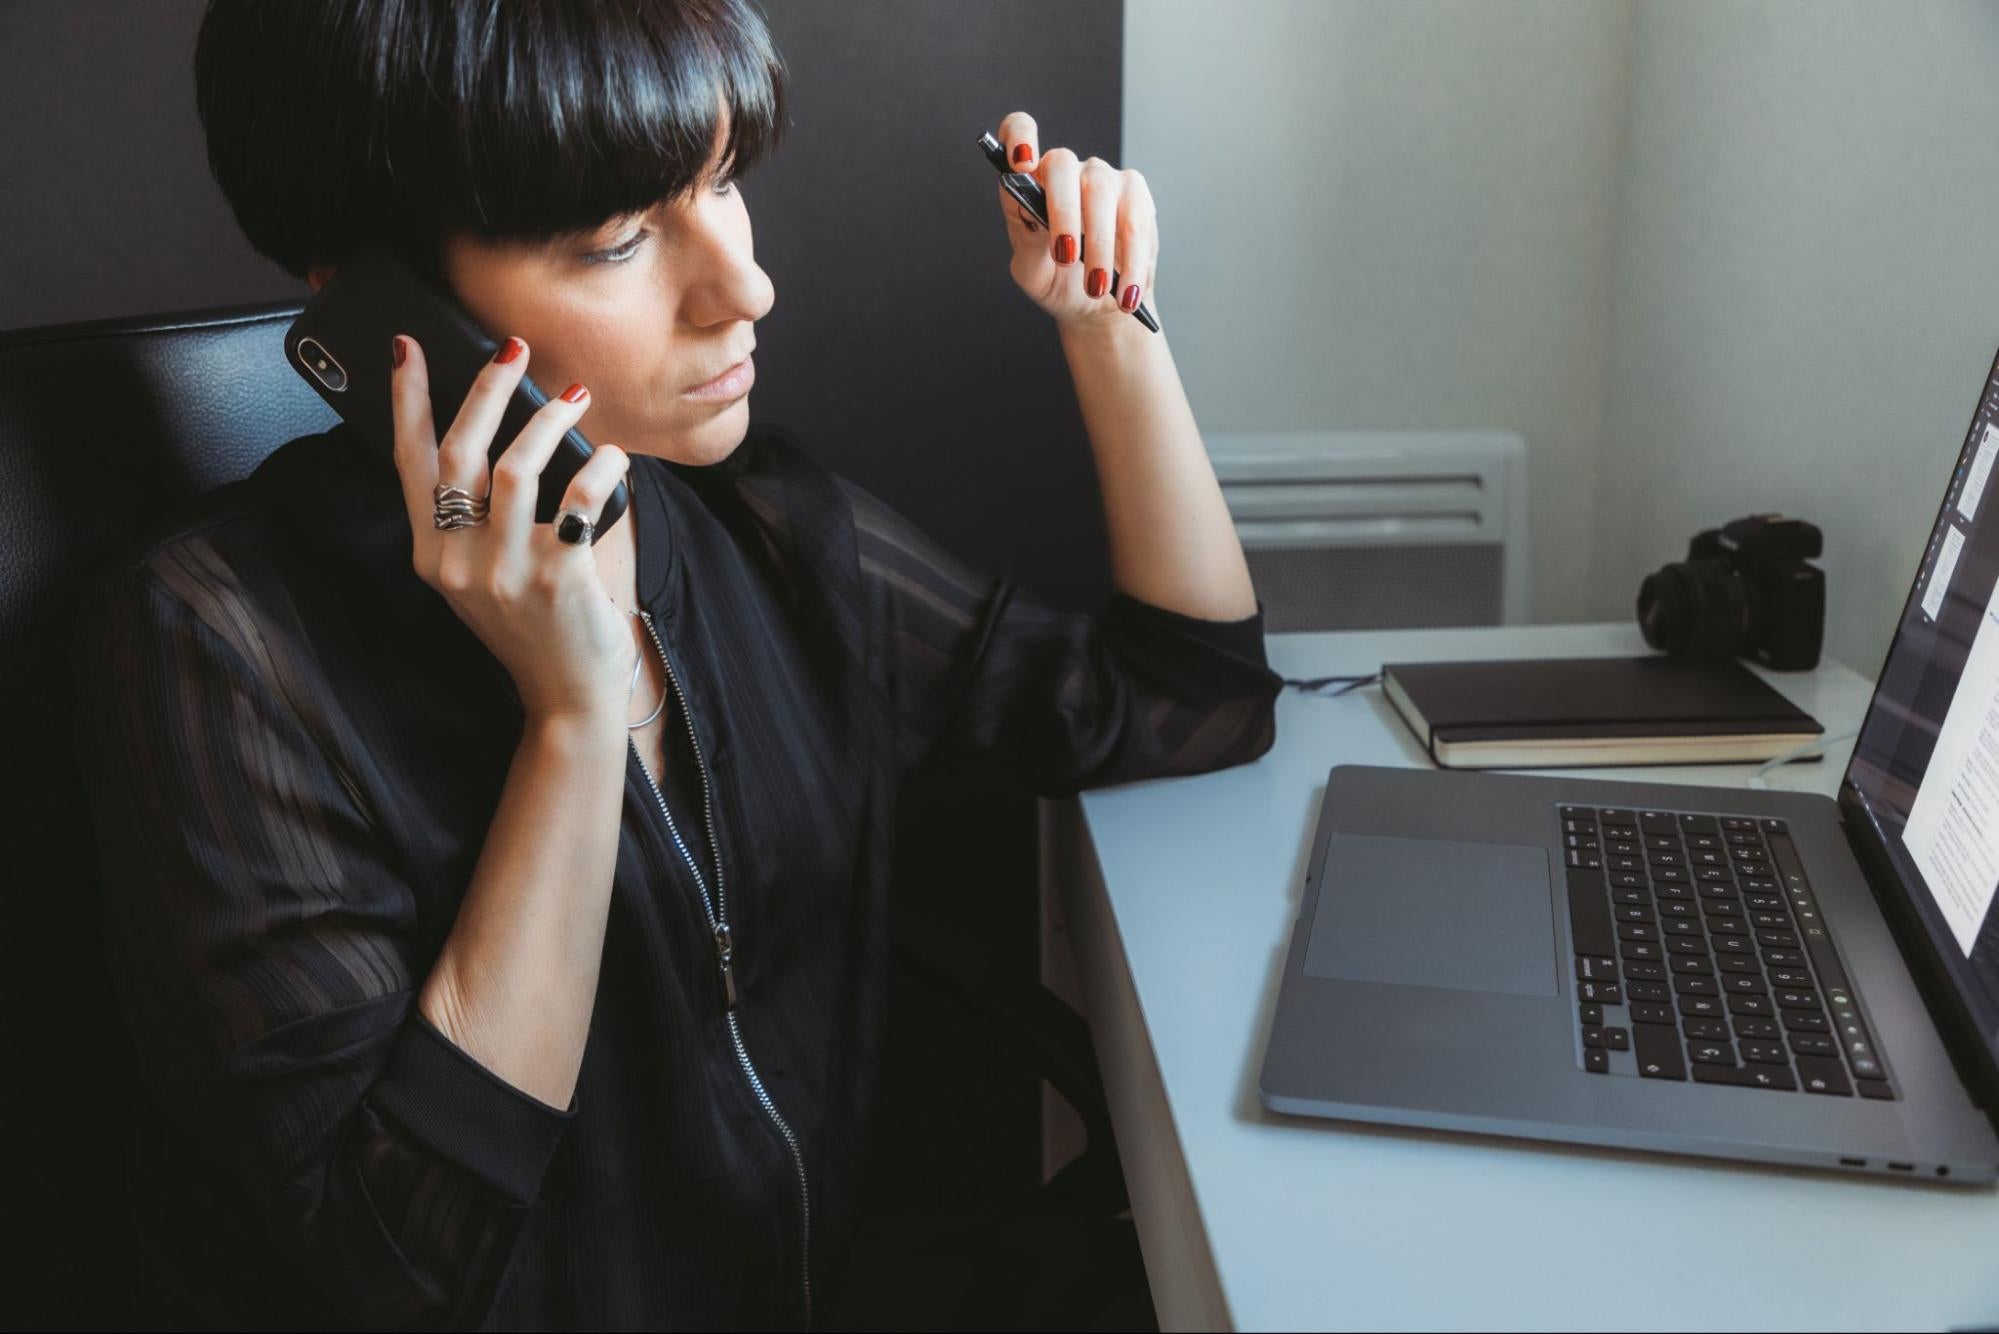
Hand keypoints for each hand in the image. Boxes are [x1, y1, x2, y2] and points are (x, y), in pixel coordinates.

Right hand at [389, 333, 638, 724]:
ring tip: (575, 398)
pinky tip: (615, 459)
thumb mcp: (480, 575)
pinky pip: (579, 498)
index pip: (410, 461)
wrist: (565, 694)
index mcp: (432, 554)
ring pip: (516, 466)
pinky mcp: (558, 576)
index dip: (408, 399)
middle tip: (514, 349)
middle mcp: (458, 561)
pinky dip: (602, 467)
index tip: (408, 348)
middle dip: (487, 388)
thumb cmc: (532, 625)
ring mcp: (505, 570)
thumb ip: (472, 520)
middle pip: (460, 450)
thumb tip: (492, 434)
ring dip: (549, 420)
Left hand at [993, 111, 1157, 333]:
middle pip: (1063, 166)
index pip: (1019, 130)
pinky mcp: (1136, 195)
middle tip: (1067, 259)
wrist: (1096, 306)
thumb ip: (1026, 240)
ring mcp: (1103, 178)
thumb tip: (1030, 211)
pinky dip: (1131, 260)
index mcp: (1030, 181)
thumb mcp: (1031, 272)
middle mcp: (1066, 170)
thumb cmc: (1057, 281)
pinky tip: (1126, 290)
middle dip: (1064, 215)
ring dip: (1100, 247)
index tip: (1021, 164)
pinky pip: (1136, 219)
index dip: (1019, 137)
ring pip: (1101, 193)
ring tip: (1097, 288)